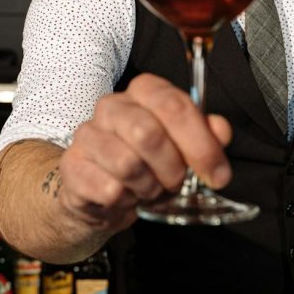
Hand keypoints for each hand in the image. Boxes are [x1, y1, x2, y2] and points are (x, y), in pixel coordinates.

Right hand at [57, 73, 232, 231]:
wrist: (105, 195)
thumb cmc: (149, 164)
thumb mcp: (184, 150)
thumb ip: (206, 137)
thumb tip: (221, 130)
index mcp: (144, 92)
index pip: (174, 105)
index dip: (201, 143)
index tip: (218, 174)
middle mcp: (112, 106)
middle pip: (148, 133)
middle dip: (172, 169)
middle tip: (176, 183)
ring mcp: (87, 135)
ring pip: (127, 164)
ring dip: (148, 187)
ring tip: (149, 189)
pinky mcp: (72, 166)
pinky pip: (109, 189)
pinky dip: (126, 201)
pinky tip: (126, 196)